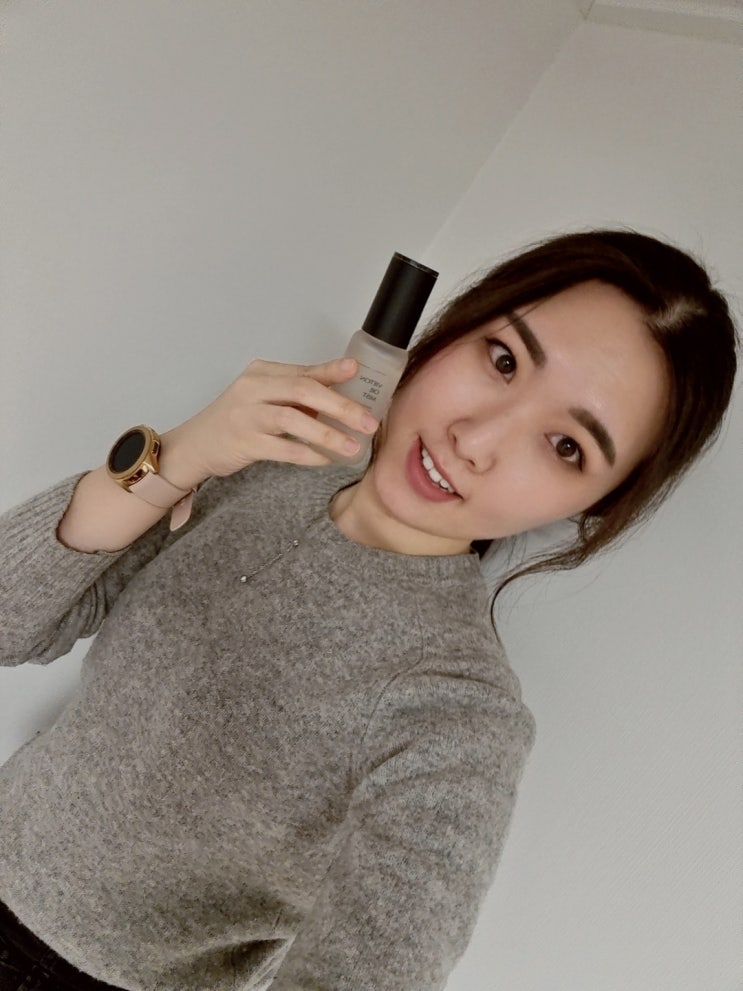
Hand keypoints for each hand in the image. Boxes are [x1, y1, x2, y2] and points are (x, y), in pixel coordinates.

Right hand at [159, 357, 379, 486]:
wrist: (195, 445)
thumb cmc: (236, 420)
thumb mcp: (264, 397)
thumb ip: (297, 394)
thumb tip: (342, 395)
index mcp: (261, 373)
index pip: (303, 371)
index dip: (332, 371)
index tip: (356, 370)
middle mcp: (253, 389)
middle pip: (303, 391)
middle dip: (340, 407)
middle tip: (367, 421)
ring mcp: (247, 416)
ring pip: (294, 420)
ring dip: (328, 434)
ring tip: (353, 447)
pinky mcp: (244, 443)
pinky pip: (284, 449)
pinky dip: (308, 454)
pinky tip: (326, 460)